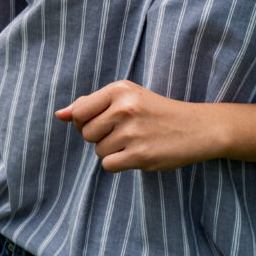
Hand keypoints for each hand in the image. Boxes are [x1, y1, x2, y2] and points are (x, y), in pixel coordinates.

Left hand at [55, 80, 215, 171]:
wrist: (197, 128)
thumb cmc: (156, 112)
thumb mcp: (126, 97)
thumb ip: (90, 104)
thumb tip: (59, 114)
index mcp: (119, 89)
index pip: (78, 112)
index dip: (84, 122)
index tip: (103, 122)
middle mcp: (124, 108)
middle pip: (86, 133)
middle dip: (99, 137)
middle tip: (124, 132)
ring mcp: (132, 132)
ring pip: (97, 150)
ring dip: (111, 150)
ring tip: (134, 141)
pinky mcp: (140, 155)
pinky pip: (108, 165)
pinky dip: (118, 163)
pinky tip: (135, 154)